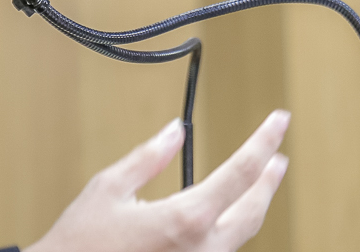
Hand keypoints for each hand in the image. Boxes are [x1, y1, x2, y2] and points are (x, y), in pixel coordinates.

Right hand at [24, 110, 289, 251]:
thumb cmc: (80, 242)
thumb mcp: (109, 188)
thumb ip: (148, 157)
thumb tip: (175, 131)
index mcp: (185, 220)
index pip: (240, 173)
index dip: (263, 141)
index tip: (278, 120)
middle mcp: (202, 250)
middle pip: (253, 210)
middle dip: (269, 180)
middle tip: (278, 154)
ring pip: (241, 235)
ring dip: (252, 205)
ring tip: (258, 181)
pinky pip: (221, 250)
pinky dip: (229, 228)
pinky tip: (224, 215)